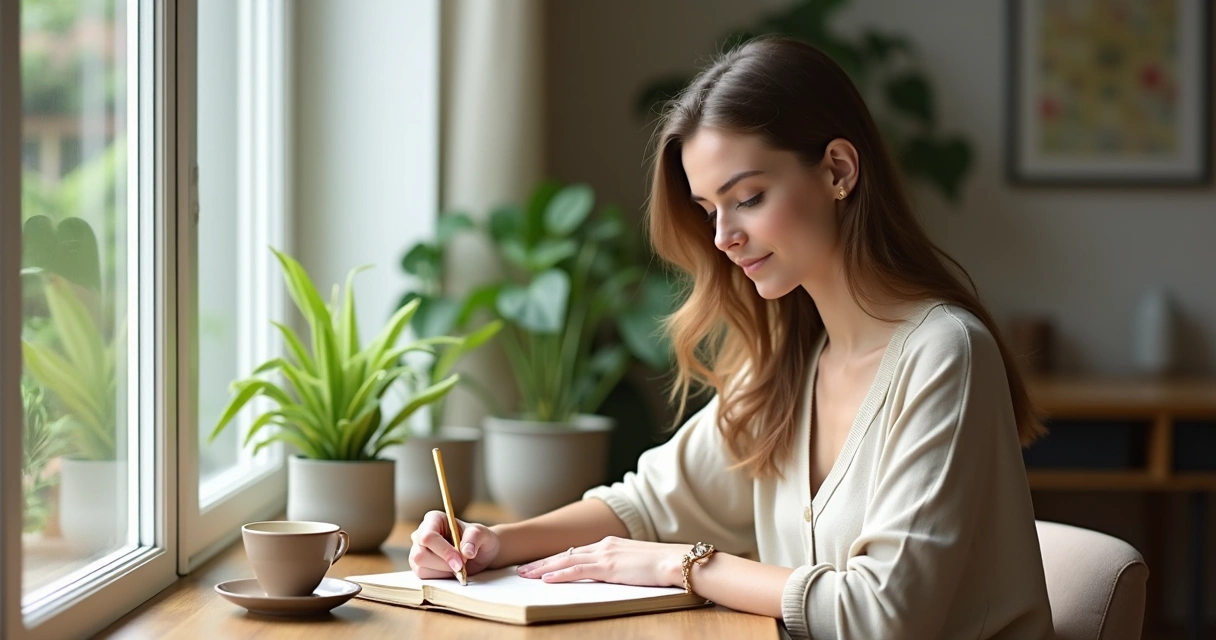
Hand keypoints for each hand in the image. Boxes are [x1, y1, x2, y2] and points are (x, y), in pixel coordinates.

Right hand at [408, 510, 499, 579]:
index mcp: (434, 519)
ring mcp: (417, 550)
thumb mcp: (483, 534)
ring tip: (458, 566)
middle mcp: (421, 533)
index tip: (461, 562)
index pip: (428, 536)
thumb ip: (475, 537)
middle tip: (462, 567)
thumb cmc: (479, 540)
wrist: (480, 554)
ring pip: (420, 567)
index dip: (443, 551)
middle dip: (443, 564)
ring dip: (442, 571)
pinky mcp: (419, 565)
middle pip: (420, 554)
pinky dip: (440, 576)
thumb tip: (466, 552)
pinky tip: (451, 570)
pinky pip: (423, 576)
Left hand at [515, 536, 685, 587]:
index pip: (576, 551)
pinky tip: (546, 578)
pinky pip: (577, 570)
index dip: (556, 558)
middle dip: (542, 562)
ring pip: (566, 560)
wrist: (676, 561)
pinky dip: (559, 574)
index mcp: (610, 544)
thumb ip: (619, 566)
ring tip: (525, 574)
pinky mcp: (608, 566)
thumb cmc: (662, 565)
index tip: (541, 564)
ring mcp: (605, 554)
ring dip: (543, 568)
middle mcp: (604, 545)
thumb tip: (608, 575)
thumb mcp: (635, 563)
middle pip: (565, 553)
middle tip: (523, 569)